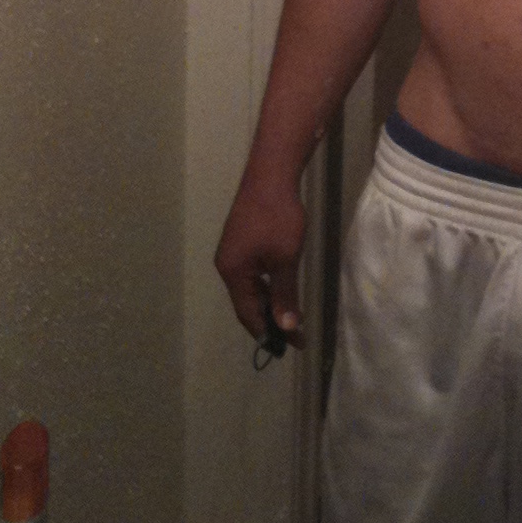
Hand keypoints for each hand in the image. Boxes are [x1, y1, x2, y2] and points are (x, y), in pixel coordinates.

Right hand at [214, 175, 308, 348]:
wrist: (271, 176)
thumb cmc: (278, 219)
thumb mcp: (285, 260)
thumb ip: (284, 294)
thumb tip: (286, 327)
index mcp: (232, 273)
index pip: (247, 314)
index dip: (268, 332)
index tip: (290, 346)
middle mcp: (227, 265)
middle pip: (246, 302)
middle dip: (269, 319)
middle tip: (295, 335)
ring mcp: (233, 252)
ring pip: (250, 287)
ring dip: (269, 302)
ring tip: (290, 316)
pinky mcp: (241, 241)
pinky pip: (252, 272)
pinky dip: (267, 285)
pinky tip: (281, 287)